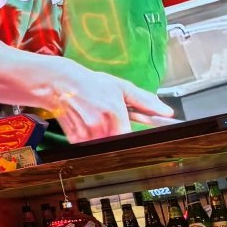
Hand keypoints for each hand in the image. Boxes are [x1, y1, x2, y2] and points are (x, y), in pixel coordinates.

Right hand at [45, 58, 173, 142]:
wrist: (59, 82)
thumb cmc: (91, 83)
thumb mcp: (121, 86)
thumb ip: (145, 101)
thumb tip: (167, 112)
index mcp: (114, 112)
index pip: (129, 136)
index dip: (130, 134)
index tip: (127, 129)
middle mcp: (100, 124)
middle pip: (116, 140)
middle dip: (115, 131)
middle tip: (109, 118)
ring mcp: (86, 132)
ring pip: (103, 143)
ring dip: (102, 135)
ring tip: (96, 118)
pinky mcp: (75, 137)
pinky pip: (89, 144)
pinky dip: (90, 136)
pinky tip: (85, 122)